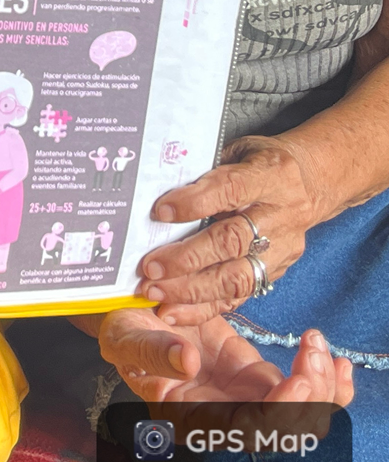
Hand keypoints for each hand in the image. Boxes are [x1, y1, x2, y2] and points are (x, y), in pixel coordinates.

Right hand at [100, 304, 353, 409]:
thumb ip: (153, 353)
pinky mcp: (257, 377)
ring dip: (323, 386)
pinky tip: (336, 361)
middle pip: (286, 432)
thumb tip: (185, 363)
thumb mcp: (126, 337)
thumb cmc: (122, 331)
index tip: (296, 382)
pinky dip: (326, 380)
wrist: (133, 313)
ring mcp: (245, 399)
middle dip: (312, 398)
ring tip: (317, 346)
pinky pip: (302, 390)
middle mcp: (224, 418)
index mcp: (189, 417)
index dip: (277, 415)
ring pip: (302, 414)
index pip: (244, 433)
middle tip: (313, 354)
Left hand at [137, 134, 323, 320]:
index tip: (160, 212)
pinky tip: (175, 311)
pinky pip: (239, 297)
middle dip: (187, 257)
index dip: (194, 203)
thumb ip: (206, 168)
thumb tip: (158, 188)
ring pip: (237, 277)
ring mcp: (281, 248)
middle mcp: (280, 214)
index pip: (231, 190)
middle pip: (233, 241)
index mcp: (271, 175)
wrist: (309, 183)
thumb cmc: (261, 164)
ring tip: (156, 291)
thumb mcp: (238, 150)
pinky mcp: (276, 273)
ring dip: (191, 289)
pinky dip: (204, 308)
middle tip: (151, 266)